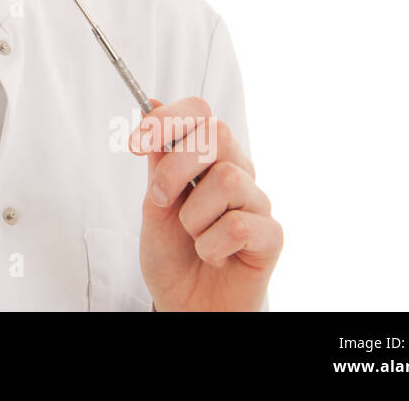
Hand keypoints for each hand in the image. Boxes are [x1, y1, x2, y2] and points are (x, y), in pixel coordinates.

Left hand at [128, 97, 282, 310]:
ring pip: (229, 179)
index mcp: (207, 158)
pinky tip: (211, 256)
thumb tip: (151, 104)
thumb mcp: (153, 205)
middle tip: (160, 200)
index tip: (137, 143)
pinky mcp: (270, 236)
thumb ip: (157, 160)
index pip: (199, 112)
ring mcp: (256, 202)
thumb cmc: (172, 254)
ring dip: (194, 216)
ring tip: (193, 237)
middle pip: (217, 133)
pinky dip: (211, 245)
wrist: (185, 303)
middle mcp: (236, 172)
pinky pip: (240, 226)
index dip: (168, 119)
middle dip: (176, 166)